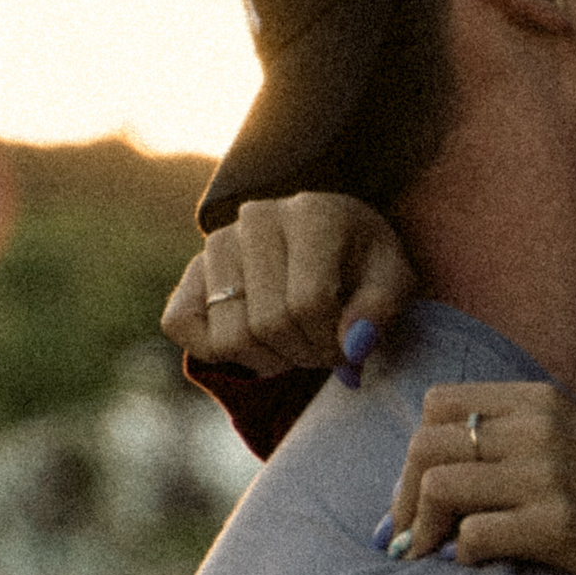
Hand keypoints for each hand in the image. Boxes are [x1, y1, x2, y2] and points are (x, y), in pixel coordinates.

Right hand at [161, 194, 420, 381]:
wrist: (328, 240)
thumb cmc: (363, 264)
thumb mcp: (394, 281)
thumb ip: (380, 311)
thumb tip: (352, 346)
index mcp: (312, 214)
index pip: (309, 304)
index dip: (333, 344)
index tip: (350, 347)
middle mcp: (256, 218)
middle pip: (270, 324)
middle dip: (306, 354)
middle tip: (324, 349)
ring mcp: (217, 242)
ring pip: (230, 336)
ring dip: (269, 360)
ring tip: (294, 342)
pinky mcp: (191, 270)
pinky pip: (181, 326)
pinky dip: (217, 351)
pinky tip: (255, 341)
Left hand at [386, 383, 575, 574]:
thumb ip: (519, 430)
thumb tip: (441, 457)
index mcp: (541, 401)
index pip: (439, 404)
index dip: (416, 450)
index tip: (417, 490)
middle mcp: (542, 430)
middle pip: (426, 445)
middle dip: (403, 495)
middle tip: (406, 534)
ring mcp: (550, 477)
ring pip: (439, 487)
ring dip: (421, 528)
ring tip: (426, 554)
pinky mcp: (558, 526)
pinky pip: (474, 535)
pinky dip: (460, 554)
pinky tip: (471, 565)